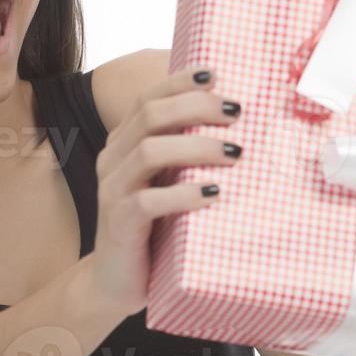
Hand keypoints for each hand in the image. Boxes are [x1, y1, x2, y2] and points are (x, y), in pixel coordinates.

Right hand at [88, 66, 242, 315]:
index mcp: (123, 143)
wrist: (114, 282)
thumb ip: (185, 157)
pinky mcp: (119, 223)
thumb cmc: (152, 228)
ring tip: (235, 153)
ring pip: (149, 151)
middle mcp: (113, 160)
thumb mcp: (167, 185)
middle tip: (237, 113)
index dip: (180, 81)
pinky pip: (147, 201)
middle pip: (150, 115)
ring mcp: (112, 191)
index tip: (216, 73)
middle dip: (196, 107)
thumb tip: (243, 129)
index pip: (147, 98)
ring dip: (196, 147)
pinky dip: (184, 194)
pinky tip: (213, 193)